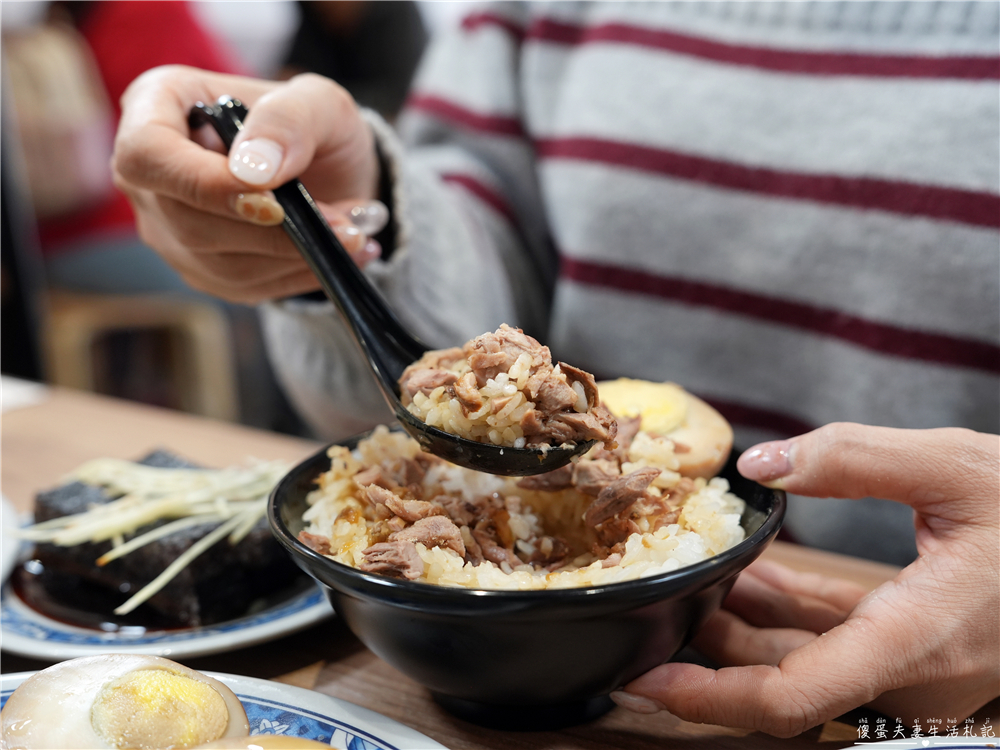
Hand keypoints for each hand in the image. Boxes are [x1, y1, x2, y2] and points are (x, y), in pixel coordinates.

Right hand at [112, 65, 384, 302]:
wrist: (331, 173)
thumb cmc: (314, 127)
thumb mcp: (319, 102)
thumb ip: (289, 119)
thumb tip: (254, 170)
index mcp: (157, 104)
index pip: (147, 155)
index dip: (205, 183)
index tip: (273, 195)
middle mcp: (148, 172)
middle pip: (186, 219)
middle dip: (273, 229)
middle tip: (342, 222)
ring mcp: (167, 226)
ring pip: (218, 263)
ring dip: (294, 255)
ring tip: (350, 234)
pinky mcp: (198, 267)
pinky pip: (242, 286)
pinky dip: (295, 275)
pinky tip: (332, 255)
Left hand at [611, 423, 998, 736]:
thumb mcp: (958, 470)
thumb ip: (854, 460)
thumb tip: (762, 465)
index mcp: (914, 644)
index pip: (793, 698)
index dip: (711, 700)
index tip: (649, 682)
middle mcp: (906, 674)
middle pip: (779, 682)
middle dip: (708, 650)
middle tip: (649, 610)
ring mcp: (909, 668)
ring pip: (801, 658)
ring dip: (741, 624)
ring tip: (687, 577)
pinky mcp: (912, 648)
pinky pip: (831, 638)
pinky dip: (785, 609)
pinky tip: (750, 571)